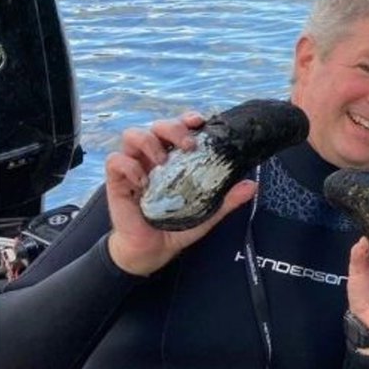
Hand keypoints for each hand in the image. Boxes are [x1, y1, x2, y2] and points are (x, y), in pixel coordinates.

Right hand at [105, 112, 255, 276]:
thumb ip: (227, 200)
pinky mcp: (117, 180)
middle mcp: (154, 156)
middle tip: (188, 144)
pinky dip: (129, 166)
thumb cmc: (177, 226)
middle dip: (173, 127)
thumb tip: (252, 185)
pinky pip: (116, 160)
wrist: (152, 250)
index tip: (200, 122)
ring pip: (132, 134)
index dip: (187, 119)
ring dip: (149, 141)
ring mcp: (134, 166)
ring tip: (162, 161)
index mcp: (175, 157)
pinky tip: (143, 182)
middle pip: (158, 125)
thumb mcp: (207, 213)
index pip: (180, 127)